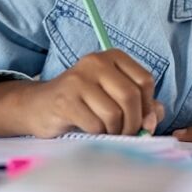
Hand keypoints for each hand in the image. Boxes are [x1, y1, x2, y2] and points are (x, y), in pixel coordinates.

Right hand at [0, 49, 164, 137]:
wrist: (38, 106)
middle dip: (134, 122)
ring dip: (116, 131)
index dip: (148, 105)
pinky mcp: (65, 99)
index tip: (143, 119)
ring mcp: (79, 79)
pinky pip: (95, 124)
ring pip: (114, 113)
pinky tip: (92, 131)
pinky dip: (99, 135)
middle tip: (128, 134)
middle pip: (131, 96)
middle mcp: (97, 62)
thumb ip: (140, 105)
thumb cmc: (84, 103)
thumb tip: (153, 119)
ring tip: (108, 132)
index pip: (145, 80)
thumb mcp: (113, 97)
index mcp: (113, 57)